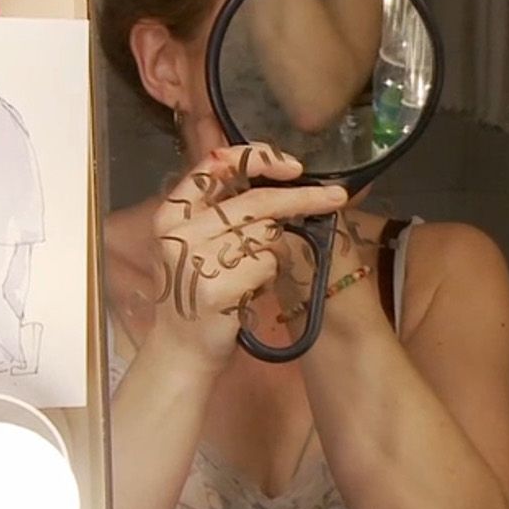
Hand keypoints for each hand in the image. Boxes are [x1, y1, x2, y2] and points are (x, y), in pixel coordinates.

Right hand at [149, 139, 348, 366]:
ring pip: (267, 234)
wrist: (182, 350)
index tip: (294, 166)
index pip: (214, 166)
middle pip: (256, 202)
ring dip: (274, 253)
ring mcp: (194, 260)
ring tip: (248, 276)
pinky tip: (247, 292)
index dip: (257, 159)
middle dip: (303, 198)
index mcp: (172, 214)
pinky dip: (269, 276)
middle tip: (337, 196)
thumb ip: (224, 208)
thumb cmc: (200, 291)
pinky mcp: (216, 288)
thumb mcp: (196, 242)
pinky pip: (268, 264)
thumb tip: (282, 176)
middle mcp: (178, 232)